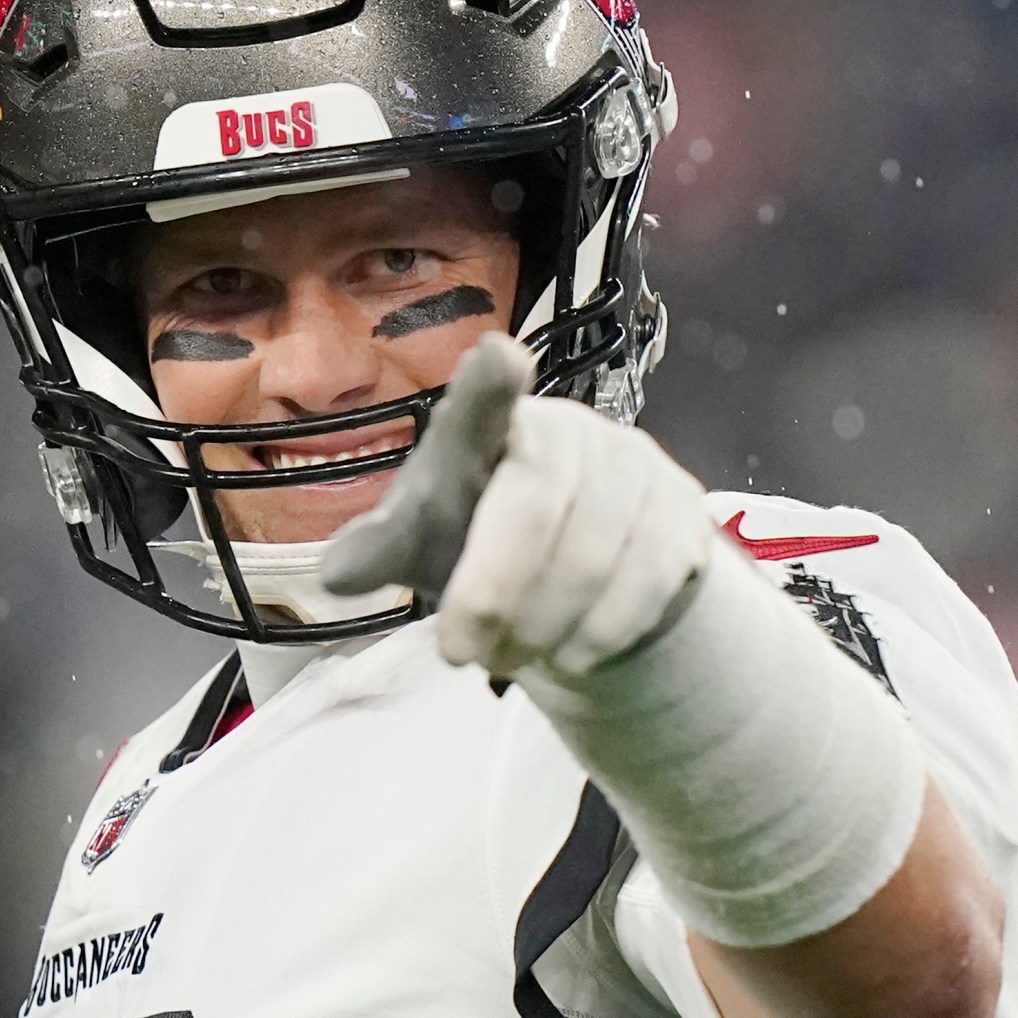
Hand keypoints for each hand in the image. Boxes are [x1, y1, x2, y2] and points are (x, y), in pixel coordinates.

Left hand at [321, 334, 712, 677]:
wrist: (573, 572)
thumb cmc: (478, 539)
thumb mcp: (422, 545)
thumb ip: (382, 551)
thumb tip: (336, 574)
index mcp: (489, 426)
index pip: (487, 398)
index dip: (492, 383)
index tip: (500, 358)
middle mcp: (568, 428)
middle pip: (540, 499)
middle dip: (496, 589)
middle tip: (460, 653)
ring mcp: (634, 462)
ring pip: (597, 549)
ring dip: (546, 624)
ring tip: (511, 659)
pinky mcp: (681, 508)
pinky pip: (650, 576)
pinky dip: (604, 629)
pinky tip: (574, 654)